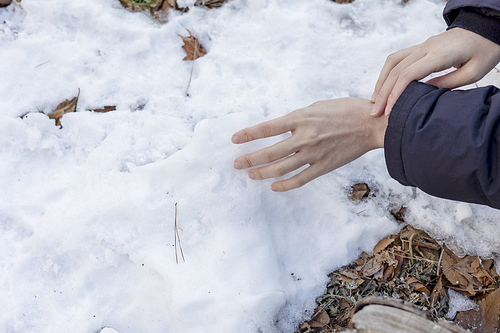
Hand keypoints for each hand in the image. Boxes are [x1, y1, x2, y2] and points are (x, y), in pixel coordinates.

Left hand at [232, 98, 387, 190]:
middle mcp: (304, 137)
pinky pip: (300, 179)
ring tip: (250, 175)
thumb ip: (297, 119)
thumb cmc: (345, 110)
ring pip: (281, 168)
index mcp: (301, 118)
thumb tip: (280, 129)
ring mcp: (313, 154)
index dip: (248, 134)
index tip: (234, 140)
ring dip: (262, 173)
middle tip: (236, 164)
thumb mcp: (316, 107)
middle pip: (270, 152)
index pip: (267, 128)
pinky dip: (285, 185)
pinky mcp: (323, 167)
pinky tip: (273, 187)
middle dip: (249, 159)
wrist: (372, 124)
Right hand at [371, 28, 499, 116]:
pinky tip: (383, 86)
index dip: (395, 94)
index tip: (389, 111)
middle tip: (375, 113)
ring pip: (392, 62)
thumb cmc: (484, 51)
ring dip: (381, 82)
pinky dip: (387, 73)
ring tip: (374, 100)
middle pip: (396, 70)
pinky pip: (397, 58)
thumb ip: (447, 83)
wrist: (486, 28)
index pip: (408, 74)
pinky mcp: (421, 46)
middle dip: (383, 93)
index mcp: (440, 54)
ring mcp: (422, 45)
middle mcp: (426, 47)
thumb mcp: (473, 72)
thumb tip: (423, 94)